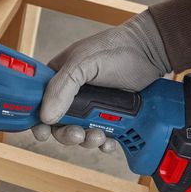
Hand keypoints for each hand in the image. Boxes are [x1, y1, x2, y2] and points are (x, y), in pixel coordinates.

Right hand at [31, 10, 170, 151]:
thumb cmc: (116, 49)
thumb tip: (46, 116)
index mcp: (59, 77)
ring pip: (80, 132)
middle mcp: (72, 93)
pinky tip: (108, 140)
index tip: (43, 133)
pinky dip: (103, 142)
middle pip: (59, 124)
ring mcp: (91, 106)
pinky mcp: (109, 116)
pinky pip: (100, 135)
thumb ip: (61, 87)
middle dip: (67, 134)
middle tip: (77, 134)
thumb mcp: (83, 64)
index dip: (38, 120)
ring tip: (98, 135)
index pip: (38, 102)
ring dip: (87, 140)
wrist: (152, 52)